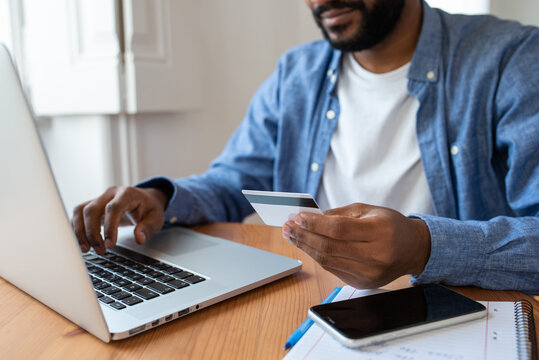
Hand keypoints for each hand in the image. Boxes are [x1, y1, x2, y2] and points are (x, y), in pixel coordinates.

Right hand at [71, 186, 168, 254]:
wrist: (144, 199)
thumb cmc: (149, 209)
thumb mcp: (156, 218)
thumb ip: (148, 228)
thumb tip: (139, 239)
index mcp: (127, 194)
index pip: (113, 208)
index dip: (109, 227)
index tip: (110, 245)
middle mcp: (110, 194)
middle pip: (92, 210)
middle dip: (92, 233)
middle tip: (101, 250)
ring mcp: (99, 198)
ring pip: (80, 211)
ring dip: (80, 232)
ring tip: (87, 249)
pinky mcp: (93, 205)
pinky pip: (78, 214)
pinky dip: (77, 228)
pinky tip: (82, 242)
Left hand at [282, 203, 430, 288]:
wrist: (413, 249)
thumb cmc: (390, 225)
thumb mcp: (368, 210)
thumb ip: (339, 214)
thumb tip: (309, 218)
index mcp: (380, 232)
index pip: (339, 230)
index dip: (314, 224)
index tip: (298, 217)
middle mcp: (376, 255)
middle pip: (330, 247)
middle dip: (304, 236)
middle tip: (288, 227)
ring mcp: (369, 273)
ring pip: (328, 261)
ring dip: (305, 247)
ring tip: (292, 235)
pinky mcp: (363, 283)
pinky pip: (333, 269)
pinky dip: (317, 256)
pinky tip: (307, 246)